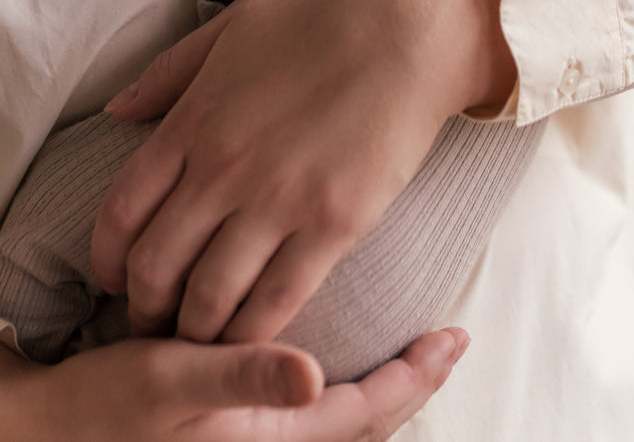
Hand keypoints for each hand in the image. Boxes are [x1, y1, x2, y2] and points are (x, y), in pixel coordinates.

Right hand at [2, 327, 467, 441]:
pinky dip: (347, 398)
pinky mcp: (237, 439)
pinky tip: (347, 369)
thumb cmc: (102, 406)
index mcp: (264, 441)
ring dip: (385, 392)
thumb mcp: (167, 381)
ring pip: (344, 429)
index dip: (413, 375)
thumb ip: (242, 375)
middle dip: (412, 384)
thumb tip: (316, 373)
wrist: (45, 433)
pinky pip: (315, 428)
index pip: (365, 413)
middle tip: (449, 342)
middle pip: (365, 426)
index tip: (453, 338)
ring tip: (413, 355)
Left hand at [93, 0, 514, 344]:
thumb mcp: (231, 26)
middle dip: (146, 308)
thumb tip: (116, 111)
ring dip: (196, 332)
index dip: (108, 262)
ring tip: (203, 339)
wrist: (409, 25)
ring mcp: (278, 201)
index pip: (120, 216)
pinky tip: (253, 339)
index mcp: (193, 121)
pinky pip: (277, 302)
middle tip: (156, 319)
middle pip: (156, 269)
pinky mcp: (334, 225)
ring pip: (210, 300)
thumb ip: (169, 73)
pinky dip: (254, 335)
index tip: (118, 278)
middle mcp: (224, 170)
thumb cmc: (322, 15)